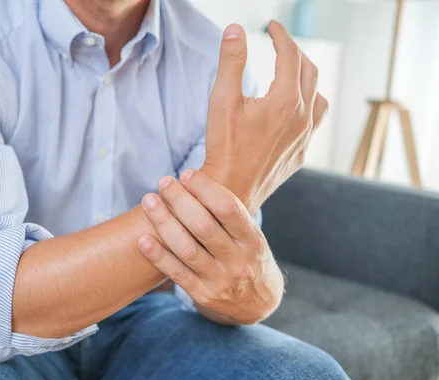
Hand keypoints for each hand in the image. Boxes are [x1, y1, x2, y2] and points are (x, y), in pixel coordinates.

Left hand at [138, 170, 283, 324]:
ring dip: (164, 222)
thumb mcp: (250, 237)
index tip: (186, 173)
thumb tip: (194, 179)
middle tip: (164, 181)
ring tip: (148, 201)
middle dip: (180, 200)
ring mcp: (219, 280)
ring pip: (186, 248)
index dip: (205, 189)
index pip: (228, 209)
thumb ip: (228, 214)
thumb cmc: (248, 258)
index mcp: (252, 240)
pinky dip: (158, 256)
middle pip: (203, 226)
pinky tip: (143, 239)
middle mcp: (237, 260)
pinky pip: (176, 273)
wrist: (259, 304)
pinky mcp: (202, 294)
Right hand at [202, 21, 327, 214]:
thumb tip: (235, 30)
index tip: (272, 26)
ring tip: (293, 74)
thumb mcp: (222, 100)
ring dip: (308, 80)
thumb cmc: (223, 148)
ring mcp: (304, 138)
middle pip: (309, 72)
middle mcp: (302, 117)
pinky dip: (308, 107)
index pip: (290, 55)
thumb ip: (230, 61)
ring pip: (318, 98)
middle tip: (280, 44)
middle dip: (295, 53)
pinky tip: (294, 111)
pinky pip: (314, 124)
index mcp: (285, 100)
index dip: (281, 36)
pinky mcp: (300, 155)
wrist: (229, 192)